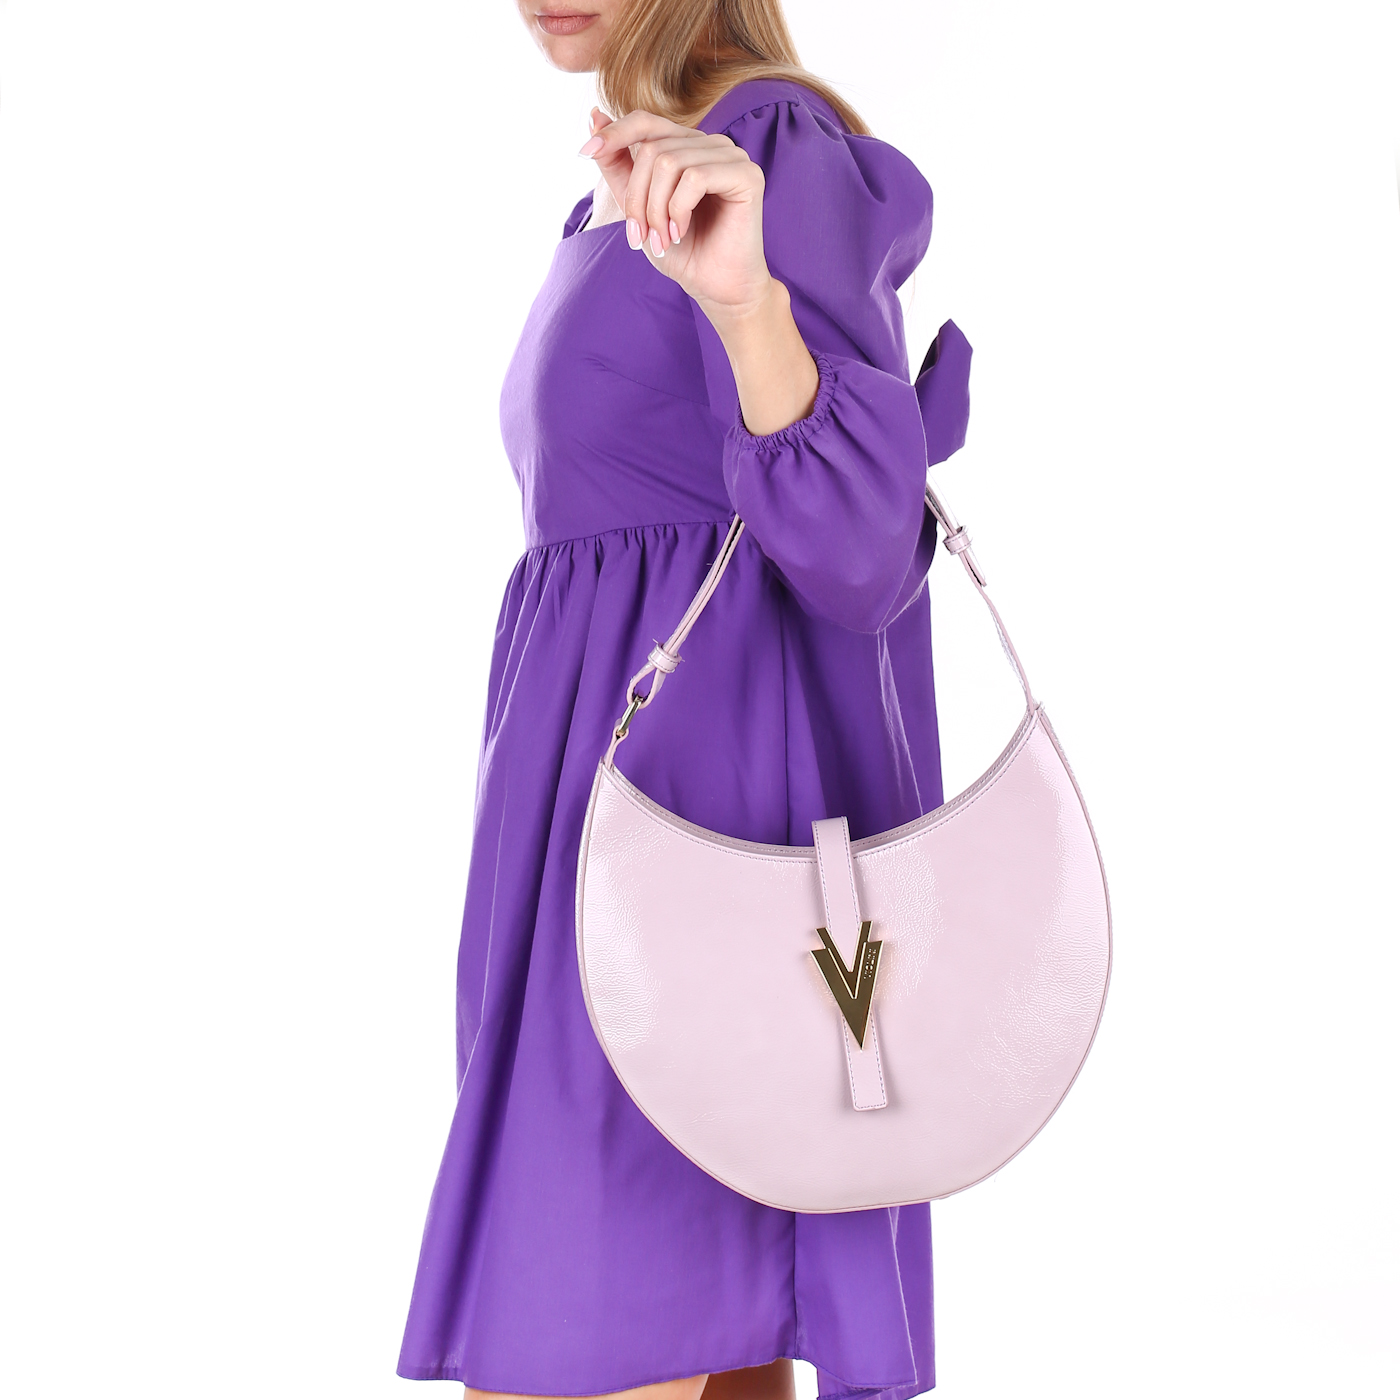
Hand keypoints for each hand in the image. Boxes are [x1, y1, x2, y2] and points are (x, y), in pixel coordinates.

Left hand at [579, 107, 819, 436]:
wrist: (717, 289)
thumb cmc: (682, 251)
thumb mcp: (638, 206)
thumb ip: (618, 165)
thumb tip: (594, 118)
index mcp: (688, 147)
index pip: (645, 122)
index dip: (614, 134)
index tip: (583, 155)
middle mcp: (711, 145)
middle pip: (651, 149)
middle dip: (636, 198)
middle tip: (640, 236)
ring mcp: (731, 157)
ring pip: (669, 163)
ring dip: (655, 210)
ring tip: (663, 240)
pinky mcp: (746, 176)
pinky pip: (694, 178)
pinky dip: (678, 210)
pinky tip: (681, 232)